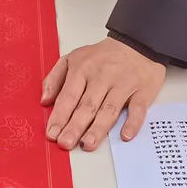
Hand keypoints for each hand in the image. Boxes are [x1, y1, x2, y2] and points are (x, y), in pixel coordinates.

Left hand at [41, 38, 165, 151]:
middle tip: (65, 143)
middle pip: (87, 105)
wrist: (137, 43)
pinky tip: (125, 135)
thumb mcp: (73, 58)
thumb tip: (44, 100)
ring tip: (87, 144)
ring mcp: (123, 85)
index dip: (59, 116)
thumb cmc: (103, 56)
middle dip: (75, 126)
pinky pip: (138, 109)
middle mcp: (102, 77)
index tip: (52, 134)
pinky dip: (132, 122)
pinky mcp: (142, 91)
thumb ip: (55, 78)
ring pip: (109, 109)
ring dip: (98, 128)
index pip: (68, 96)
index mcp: (83, 69)